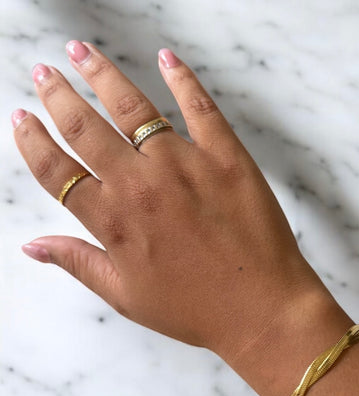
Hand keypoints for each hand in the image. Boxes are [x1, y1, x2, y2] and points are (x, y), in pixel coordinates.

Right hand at [13, 42, 337, 366]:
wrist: (263, 309)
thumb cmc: (196, 310)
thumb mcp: (127, 296)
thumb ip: (79, 263)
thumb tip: (32, 245)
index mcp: (113, 221)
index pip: (57, 171)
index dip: (32, 141)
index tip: (21, 118)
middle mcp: (141, 185)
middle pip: (85, 128)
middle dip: (57, 94)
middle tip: (43, 72)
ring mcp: (184, 165)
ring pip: (132, 106)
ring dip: (101, 74)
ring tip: (81, 51)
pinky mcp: (226, 156)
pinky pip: (200, 106)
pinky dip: (181, 78)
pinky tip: (165, 58)